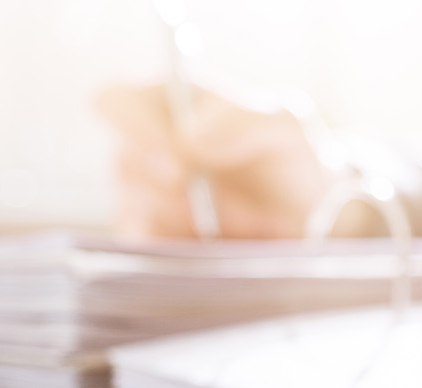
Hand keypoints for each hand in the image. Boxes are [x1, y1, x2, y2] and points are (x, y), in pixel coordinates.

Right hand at [97, 85, 329, 239]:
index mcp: (164, 103)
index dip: (136, 129)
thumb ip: (242, 120)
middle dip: (176, 189)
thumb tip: (190, 138)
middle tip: (224, 202)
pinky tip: (211, 245)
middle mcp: (144, 149)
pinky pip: (143, 250)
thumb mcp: (285, 126)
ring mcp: (142, 197)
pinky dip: (177, 250)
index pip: (114, 103)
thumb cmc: (290, 156)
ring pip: (135, 210)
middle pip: (126, 166)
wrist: (307, 216)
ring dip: (189, 220)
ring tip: (240, 221)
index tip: (179, 158)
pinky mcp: (152, 239)